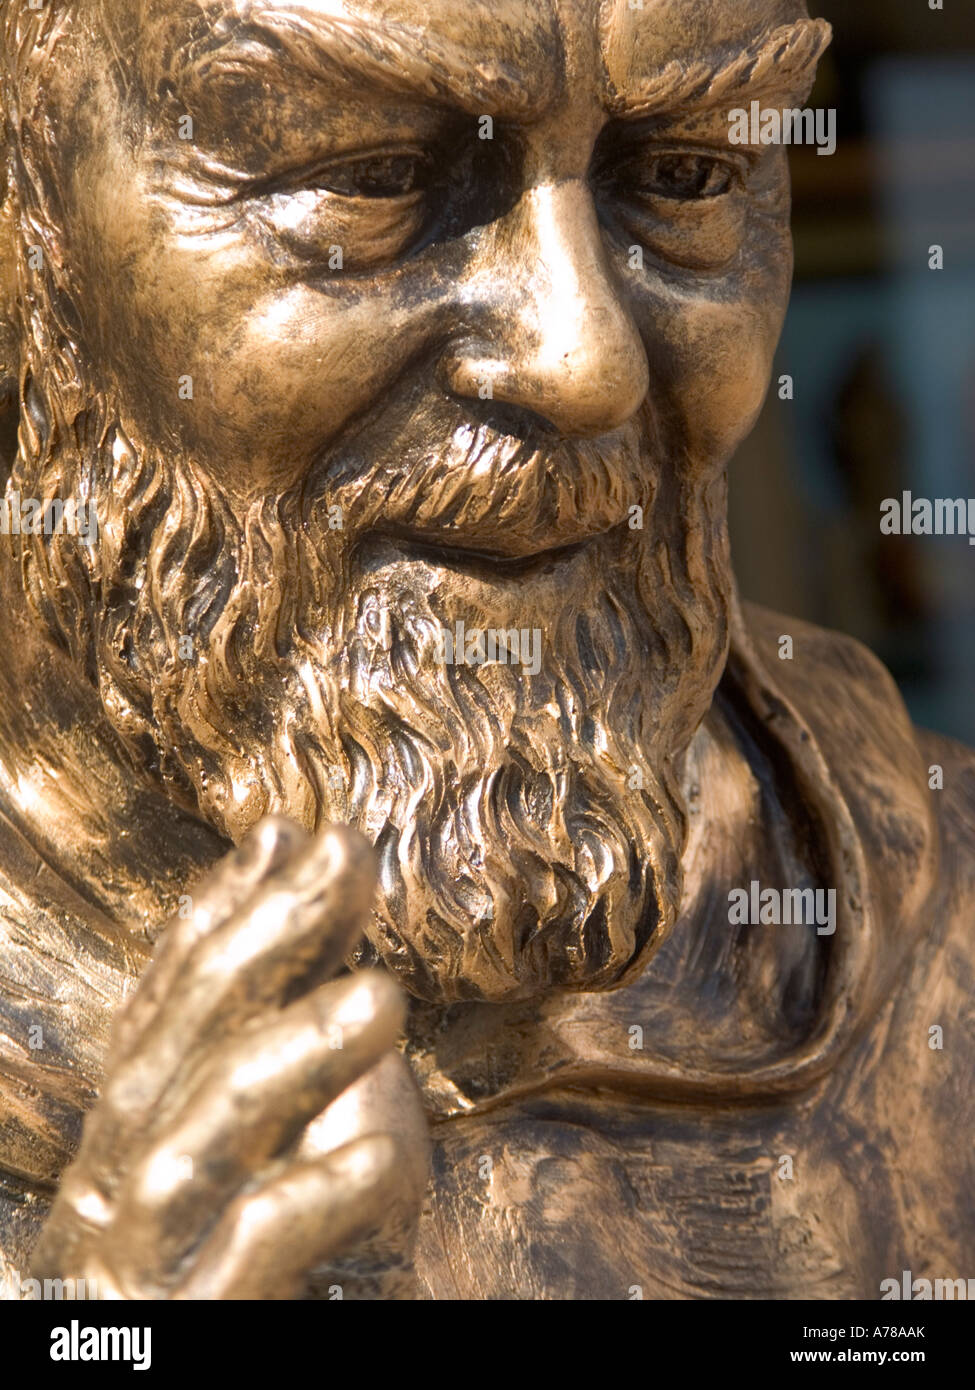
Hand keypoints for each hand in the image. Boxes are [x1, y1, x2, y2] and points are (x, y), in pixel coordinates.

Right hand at [30, 818, 429, 1298]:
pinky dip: (319, 1190)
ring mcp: (139, 1272)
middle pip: (172, 1053)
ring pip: (196, 1141)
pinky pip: (250, 1252)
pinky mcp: (191, 1334)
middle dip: (258, 947)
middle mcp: (111, 1202)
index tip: (285, 835)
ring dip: (288, 1056)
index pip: (162, 1011)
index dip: (217, 918)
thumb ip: (285, 1058)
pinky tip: (395, 1155)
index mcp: (127, 1149)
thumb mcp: (253, 1159)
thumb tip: (326, 927)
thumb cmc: (233, 1288)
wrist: (190, 1375)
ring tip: (381, 998)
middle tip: (345, 864)